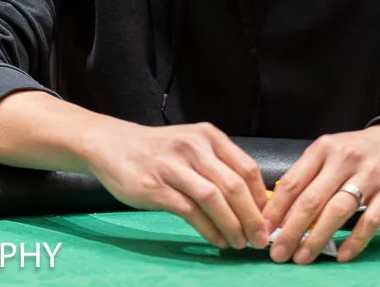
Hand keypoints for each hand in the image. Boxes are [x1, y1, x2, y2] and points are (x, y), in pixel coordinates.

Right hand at [83, 121, 269, 250]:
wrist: (112, 145)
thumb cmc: (158, 150)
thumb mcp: (192, 146)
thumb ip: (218, 166)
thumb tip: (251, 201)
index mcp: (209, 136)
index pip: (247, 168)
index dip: (261, 198)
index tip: (268, 219)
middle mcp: (195, 147)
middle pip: (235, 185)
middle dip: (252, 217)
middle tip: (260, 239)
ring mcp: (175, 167)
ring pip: (215, 199)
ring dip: (232, 226)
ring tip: (239, 243)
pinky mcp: (157, 187)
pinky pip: (191, 212)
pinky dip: (208, 230)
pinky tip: (216, 240)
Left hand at [264, 127, 379, 264]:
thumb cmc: (356, 151)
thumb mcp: (328, 152)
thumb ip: (307, 176)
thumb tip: (279, 213)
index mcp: (323, 148)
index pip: (293, 182)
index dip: (276, 209)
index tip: (263, 230)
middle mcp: (345, 158)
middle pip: (312, 199)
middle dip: (292, 230)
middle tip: (278, 252)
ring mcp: (370, 174)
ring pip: (338, 211)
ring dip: (317, 238)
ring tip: (302, 257)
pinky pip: (370, 220)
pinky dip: (354, 241)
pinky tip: (341, 255)